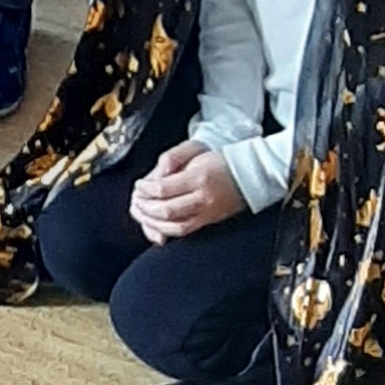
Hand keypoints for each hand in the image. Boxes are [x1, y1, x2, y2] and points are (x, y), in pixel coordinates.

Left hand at [129, 143, 244, 243]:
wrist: (248, 173)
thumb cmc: (218, 161)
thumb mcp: (193, 152)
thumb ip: (170, 163)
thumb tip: (152, 180)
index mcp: (198, 177)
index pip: (163, 189)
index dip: (145, 189)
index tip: (139, 186)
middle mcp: (203, 197)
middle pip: (166, 210)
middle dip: (145, 208)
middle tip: (137, 201)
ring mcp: (207, 212)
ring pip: (173, 226)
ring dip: (152, 222)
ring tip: (142, 214)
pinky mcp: (208, 222)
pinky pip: (183, 232)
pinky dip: (165, 231)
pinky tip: (155, 227)